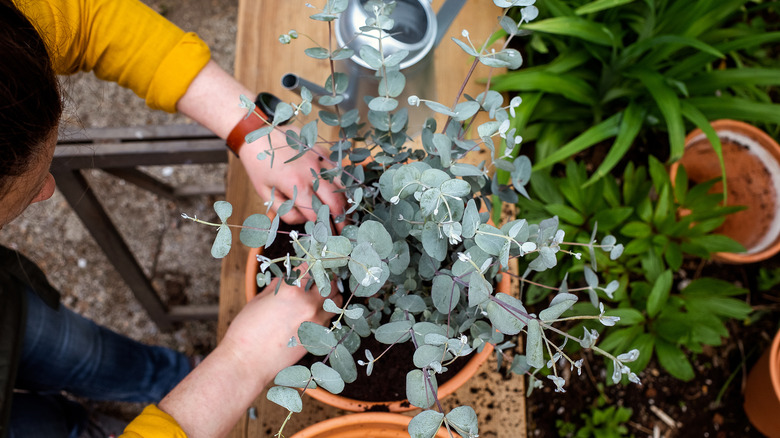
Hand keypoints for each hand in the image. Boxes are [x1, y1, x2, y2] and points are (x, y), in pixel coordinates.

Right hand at [221, 277, 339, 378]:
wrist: (247, 362)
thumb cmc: (247, 331)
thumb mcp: (259, 299)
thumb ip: (279, 285)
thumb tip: (289, 277)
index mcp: (292, 291)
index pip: (310, 268)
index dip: (308, 266)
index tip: (307, 267)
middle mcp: (308, 304)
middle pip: (330, 283)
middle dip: (325, 279)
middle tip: (317, 280)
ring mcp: (316, 322)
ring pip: (336, 302)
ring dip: (330, 297)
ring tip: (319, 297)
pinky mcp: (317, 338)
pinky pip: (330, 320)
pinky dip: (325, 315)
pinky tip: (313, 315)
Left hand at [238, 126, 345, 226]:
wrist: (258, 134)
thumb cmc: (259, 166)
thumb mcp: (265, 193)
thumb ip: (285, 212)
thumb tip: (304, 220)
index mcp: (296, 185)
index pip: (317, 214)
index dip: (324, 228)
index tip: (328, 237)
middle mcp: (312, 172)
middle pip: (335, 201)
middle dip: (341, 219)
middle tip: (343, 230)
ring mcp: (320, 160)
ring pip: (341, 185)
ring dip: (344, 201)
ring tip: (345, 214)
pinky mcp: (322, 151)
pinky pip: (336, 170)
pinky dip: (338, 183)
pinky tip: (337, 192)